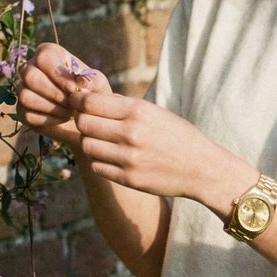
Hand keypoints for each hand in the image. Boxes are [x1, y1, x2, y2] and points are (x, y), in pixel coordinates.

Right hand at [16, 42, 111, 148]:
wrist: (85, 114)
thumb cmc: (91, 92)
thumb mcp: (98, 83)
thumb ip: (92, 80)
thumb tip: (78, 84)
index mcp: (49, 53)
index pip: (44, 58)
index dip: (59, 75)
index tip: (74, 89)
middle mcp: (31, 67)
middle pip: (30, 77)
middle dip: (54, 93)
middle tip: (72, 103)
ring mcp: (23, 89)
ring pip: (26, 96)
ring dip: (52, 107)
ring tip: (70, 111)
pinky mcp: (22, 110)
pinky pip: (28, 115)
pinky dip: (49, 119)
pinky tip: (63, 118)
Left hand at [66, 89, 238, 203]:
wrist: (201, 168)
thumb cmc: (177, 135)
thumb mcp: (154, 112)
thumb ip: (123, 106)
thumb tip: (89, 98)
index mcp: (138, 111)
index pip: (89, 102)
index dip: (77, 100)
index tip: (75, 100)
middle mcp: (131, 133)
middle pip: (83, 124)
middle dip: (82, 120)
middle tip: (89, 121)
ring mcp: (128, 158)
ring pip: (87, 146)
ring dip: (90, 141)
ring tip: (103, 140)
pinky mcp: (127, 178)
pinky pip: (96, 166)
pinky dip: (99, 160)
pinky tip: (112, 156)